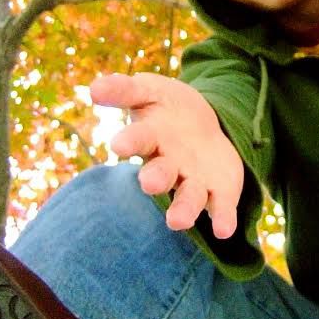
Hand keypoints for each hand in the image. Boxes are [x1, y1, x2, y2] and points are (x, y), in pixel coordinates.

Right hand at [90, 73, 244, 238]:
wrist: (203, 122)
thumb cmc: (167, 108)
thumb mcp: (150, 90)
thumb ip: (125, 89)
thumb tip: (94, 87)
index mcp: (151, 137)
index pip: (138, 139)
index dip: (129, 141)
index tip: (118, 145)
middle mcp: (169, 165)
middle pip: (160, 174)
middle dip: (155, 179)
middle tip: (149, 183)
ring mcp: (194, 180)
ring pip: (187, 198)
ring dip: (182, 210)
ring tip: (177, 221)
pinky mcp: (220, 191)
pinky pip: (220, 207)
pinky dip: (222, 218)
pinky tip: (224, 230)